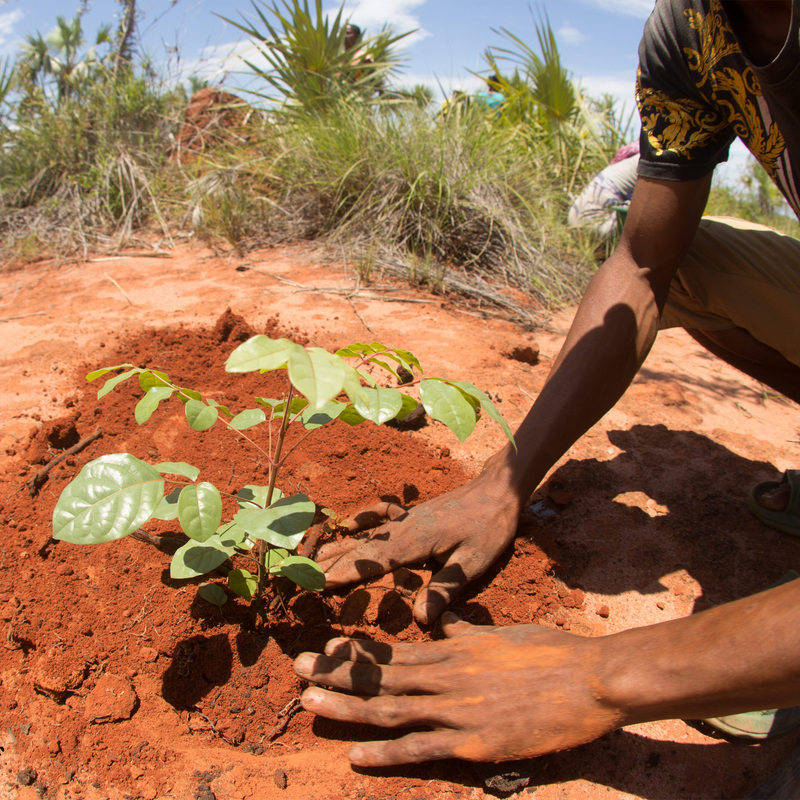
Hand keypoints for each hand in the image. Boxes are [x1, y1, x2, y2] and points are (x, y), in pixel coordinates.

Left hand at [294, 613, 623, 765]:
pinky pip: (421, 751)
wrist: (590, 679)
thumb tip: (440, 619)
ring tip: (309, 702)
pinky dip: (386, 754)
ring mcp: (458, 711)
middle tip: (299, 668)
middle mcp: (448, 677)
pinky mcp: (475, 744)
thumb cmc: (550, 651)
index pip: (395, 650)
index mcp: (455, 650)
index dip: (357, 652)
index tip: (326, 647)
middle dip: (337, 674)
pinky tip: (355, 757)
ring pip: (390, 709)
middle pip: (382, 676)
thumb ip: (465, 631)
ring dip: (347, 707)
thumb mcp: (501, 633)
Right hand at [318, 470, 522, 623]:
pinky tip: (348, 525)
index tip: (318, 583)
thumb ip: (445, 587)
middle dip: (331, 563)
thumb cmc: (489, 527)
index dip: (345, 574)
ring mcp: (406, 519)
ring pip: (365, 536)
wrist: (498, 490)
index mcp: (416, 540)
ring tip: (311, 557)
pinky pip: (379, 520)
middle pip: (361, 548)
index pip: (374, 561)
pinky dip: (360, 523)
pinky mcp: (412, 515)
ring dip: (339, 547)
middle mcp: (404, 528)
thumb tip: (420, 619)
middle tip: (300, 577)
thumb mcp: (474, 562)